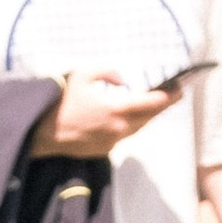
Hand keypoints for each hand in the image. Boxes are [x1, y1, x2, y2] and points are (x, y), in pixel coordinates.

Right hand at [32, 68, 179, 159]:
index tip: (180, 88)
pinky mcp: (103, 150)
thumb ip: (109, 72)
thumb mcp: (84, 73)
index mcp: (117, 109)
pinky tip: (131, 116)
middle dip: (162, 106)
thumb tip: (123, 78)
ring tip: (155, 104)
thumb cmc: (61, 100)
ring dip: (148, 116)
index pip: (153, 103)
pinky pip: (124, 135)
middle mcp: (118, 129)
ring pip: (138, 128)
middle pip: (150, 118)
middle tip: (173, 94)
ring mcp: (111, 142)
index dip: (169, 96)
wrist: (42, 132)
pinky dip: (131, 124)